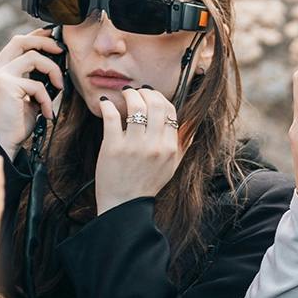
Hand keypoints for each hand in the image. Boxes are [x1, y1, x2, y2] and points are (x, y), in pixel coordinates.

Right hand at [0, 32, 63, 155]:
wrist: (1, 143)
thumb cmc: (14, 124)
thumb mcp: (25, 98)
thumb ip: (33, 81)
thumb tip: (55, 71)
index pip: (16, 44)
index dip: (35, 37)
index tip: (52, 37)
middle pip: (21, 41)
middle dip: (44, 42)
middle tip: (61, 50)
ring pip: (33, 58)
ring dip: (52, 70)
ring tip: (59, 87)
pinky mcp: (7, 86)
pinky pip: (37, 85)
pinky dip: (47, 99)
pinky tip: (46, 112)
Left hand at [95, 87, 182, 212]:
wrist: (124, 205)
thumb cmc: (147, 184)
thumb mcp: (171, 166)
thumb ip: (182, 144)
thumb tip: (192, 123)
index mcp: (170, 148)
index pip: (170, 111)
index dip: (160, 98)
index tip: (151, 97)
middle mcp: (154, 146)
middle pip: (155, 104)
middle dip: (145, 92)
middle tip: (136, 91)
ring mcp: (134, 146)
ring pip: (135, 106)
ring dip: (129, 94)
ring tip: (124, 94)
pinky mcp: (113, 147)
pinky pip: (111, 116)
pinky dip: (108, 106)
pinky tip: (106, 104)